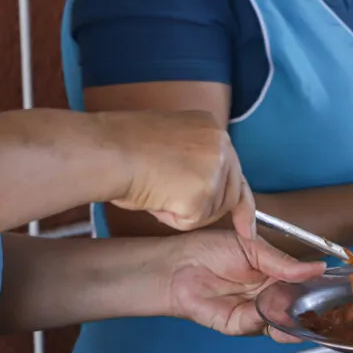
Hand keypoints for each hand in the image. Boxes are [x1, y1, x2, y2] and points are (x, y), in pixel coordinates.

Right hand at [101, 110, 255, 238]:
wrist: (105, 151)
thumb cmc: (121, 146)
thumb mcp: (168, 143)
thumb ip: (192, 160)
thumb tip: (201, 190)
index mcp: (211, 127)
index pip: (235, 169)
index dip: (240, 201)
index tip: (247, 226)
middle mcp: (221, 143)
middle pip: (230, 194)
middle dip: (206, 208)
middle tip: (168, 199)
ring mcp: (215, 168)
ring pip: (211, 211)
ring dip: (183, 210)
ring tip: (154, 188)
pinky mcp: (204, 193)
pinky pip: (193, 222)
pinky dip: (172, 218)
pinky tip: (154, 198)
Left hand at [164, 230, 324, 340]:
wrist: (177, 265)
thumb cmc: (209, 250)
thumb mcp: (253, 248)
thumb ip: (285, 262)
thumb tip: (319, 268)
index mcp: (277, 275)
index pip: (306, 286)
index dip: (321, 290)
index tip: (338, 290)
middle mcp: (270, 296)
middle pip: (299, 309)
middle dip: (313, 309)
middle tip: (327, 305)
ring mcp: (257, 313)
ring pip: (284, 323)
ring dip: (293, 318)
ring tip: (301, 308)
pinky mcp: (240, 325)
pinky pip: (261, 326)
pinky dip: (268, 319)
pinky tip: (271, 307)